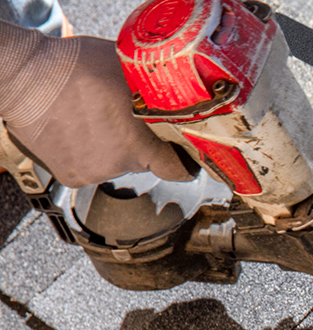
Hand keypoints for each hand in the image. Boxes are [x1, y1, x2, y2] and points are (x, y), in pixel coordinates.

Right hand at [0, 25, 191, 186]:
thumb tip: (182, 91)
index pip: (176, 168)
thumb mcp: (130, 70)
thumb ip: (159, 90)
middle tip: (129, 118)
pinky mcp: (69, 175)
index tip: (185, 155)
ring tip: (99, 118)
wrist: (25, 76)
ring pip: (117, 162)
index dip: (183, 161)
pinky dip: (89, 152)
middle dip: (142, 142)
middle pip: (144, 161)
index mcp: (139, 145)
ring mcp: (92, 172)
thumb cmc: (77, 68)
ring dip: (113, 146)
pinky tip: (81, 128)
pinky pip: (91, 166)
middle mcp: (117, 165)